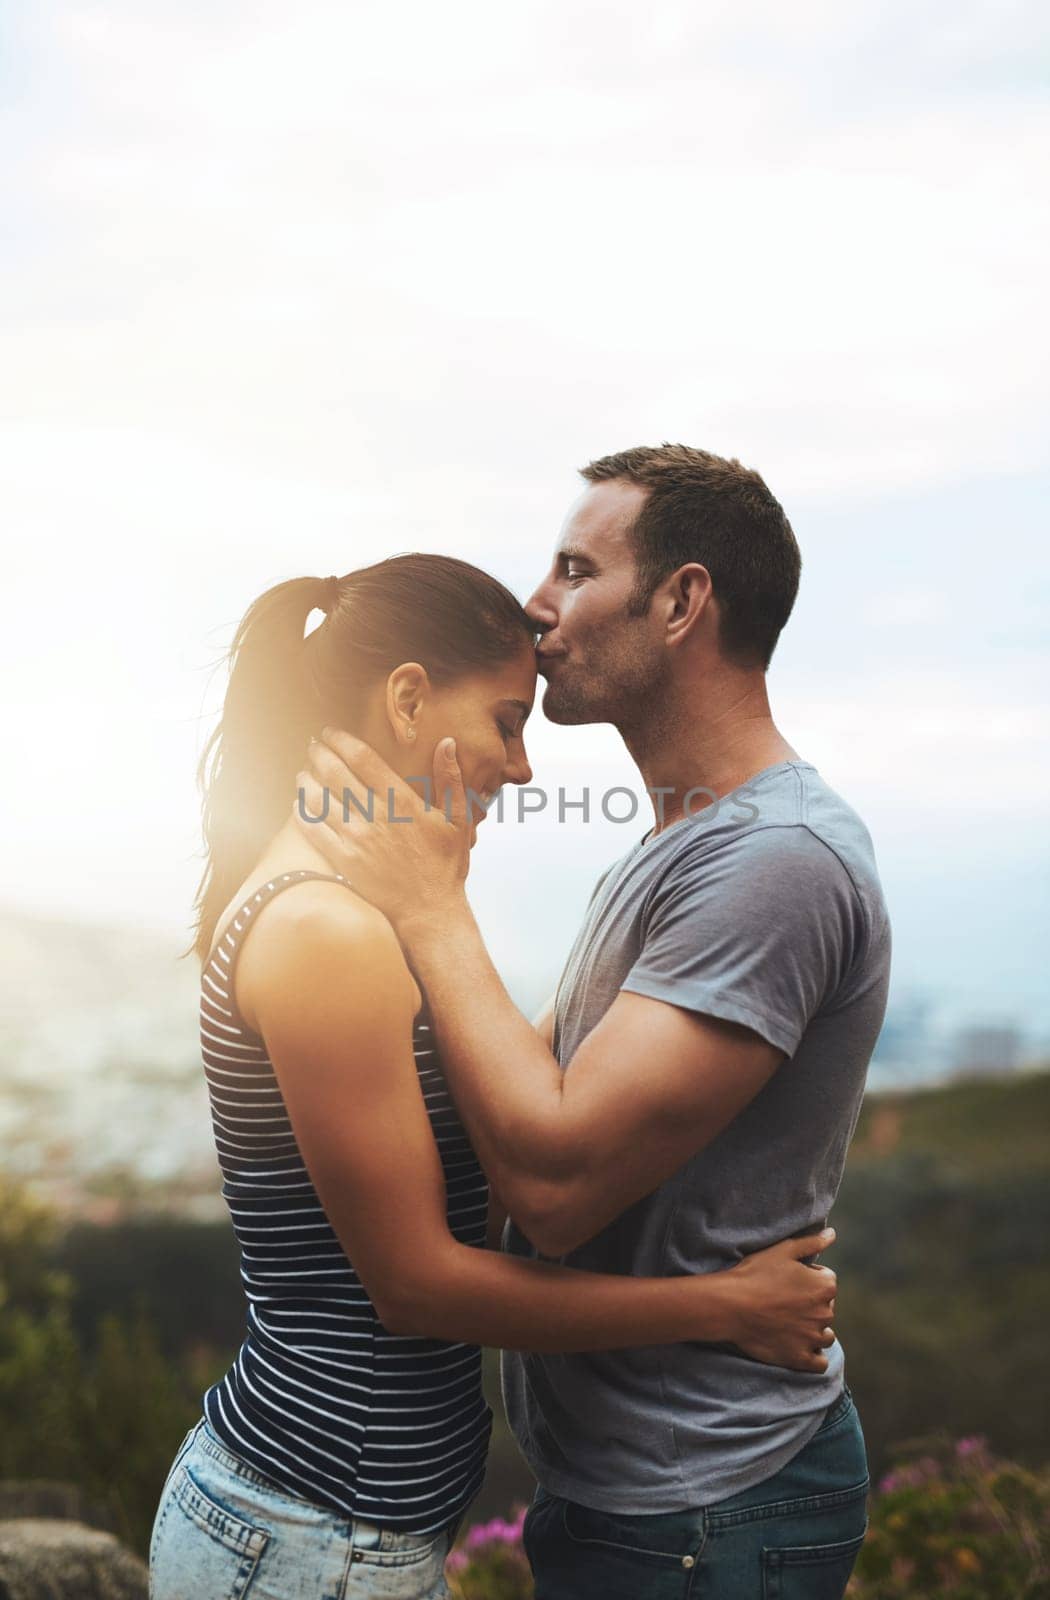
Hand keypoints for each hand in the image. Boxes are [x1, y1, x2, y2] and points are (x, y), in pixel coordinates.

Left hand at [293, 729, 471, 929]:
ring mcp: (356, 839)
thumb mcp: (458, 819)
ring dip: (306, 782)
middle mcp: (375, 815)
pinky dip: (302, 815)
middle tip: (312, 745)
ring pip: (319, 800)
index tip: (331, 733)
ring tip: (301, 773)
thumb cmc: (445, 865)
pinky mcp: (344, 861)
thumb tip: (448, 743)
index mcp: (401, 801)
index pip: (364, 759)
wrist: (430, 910)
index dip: (342, 741)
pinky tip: (298, 806)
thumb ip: (451, 780)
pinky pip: (314, 832)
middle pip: (336, 773)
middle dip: (319, 754)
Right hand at [716, 1227, 837, 1372]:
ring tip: (787, 1323)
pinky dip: (812, 1355)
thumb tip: (832, 1234)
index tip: (787, 1280)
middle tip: (783, 1301)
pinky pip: (819, 1362)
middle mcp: (825, 1313)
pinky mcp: (801, 1359)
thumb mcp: (783, 1250)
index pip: (827, 1281)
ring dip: (812, 1330)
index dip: (807, 1278)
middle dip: (810, 1304)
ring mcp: (813, 1338)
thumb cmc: (755, 1274)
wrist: (731, 1305)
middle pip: (825, 1308)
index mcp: (824, 1286)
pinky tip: (796, 1345)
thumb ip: (812, 1242)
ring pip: (824, 1335)